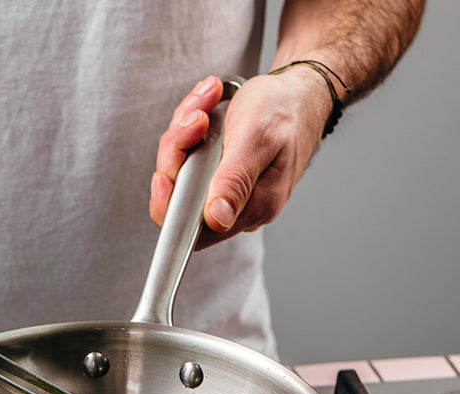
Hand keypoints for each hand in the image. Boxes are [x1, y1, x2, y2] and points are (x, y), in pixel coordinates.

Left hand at [150, 71, 329, 248]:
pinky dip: (190, 133)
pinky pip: (189, 160)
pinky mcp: (220, 175)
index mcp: (254, 206)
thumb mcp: (256, 138)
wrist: (300, 92)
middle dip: (178, 153)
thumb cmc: (284, 110)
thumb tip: (218, 219)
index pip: (196, 231)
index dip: (171, 207)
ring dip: (184, 135)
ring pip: (182, 174)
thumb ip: (235, 181)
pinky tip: (205, 110)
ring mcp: (229, 191)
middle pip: (182, 197)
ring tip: (205, 106)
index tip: (164, 174)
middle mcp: (240, 206)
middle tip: (197, 118)